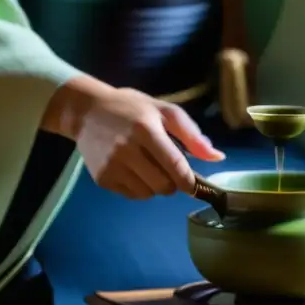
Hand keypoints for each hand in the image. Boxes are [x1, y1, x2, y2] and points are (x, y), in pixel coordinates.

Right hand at [42, 76, 224, 198]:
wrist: (87, 111)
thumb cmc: (132, 108)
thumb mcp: (164, 111)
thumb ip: (192, 135)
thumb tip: (217, 157)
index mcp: (146, 130)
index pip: (175, 165)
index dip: (189, 181)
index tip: (193, 184)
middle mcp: (126, 150)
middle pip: (163, 186)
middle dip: (173, 183)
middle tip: (168, 169)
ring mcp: (112, 166)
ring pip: (148, 194)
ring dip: (155, 186)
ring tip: (149, 166)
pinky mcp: (102, 178)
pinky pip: (132, 195)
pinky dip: (139, 188)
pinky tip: (134, 170)